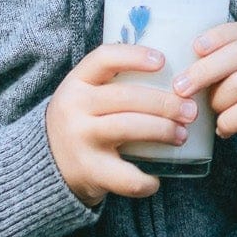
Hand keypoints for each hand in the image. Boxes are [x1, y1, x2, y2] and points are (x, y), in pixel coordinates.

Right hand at [45, 43, 197, 206]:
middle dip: (165, 103)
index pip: (104, 58)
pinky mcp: (88, 171)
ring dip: (163, 131)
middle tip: (189, 110)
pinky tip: (157, 179)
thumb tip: (173, 74)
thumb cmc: (81, 122)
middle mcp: (74, 107)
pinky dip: (146, 180)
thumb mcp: (85, 95)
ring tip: (181, 135)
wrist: (47, 166)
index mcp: (76, 83)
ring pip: (130, 128)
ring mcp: (80, 139)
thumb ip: (114, 83)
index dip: (135, 56)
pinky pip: (125, 176)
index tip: (163, 61)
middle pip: (127, 96)